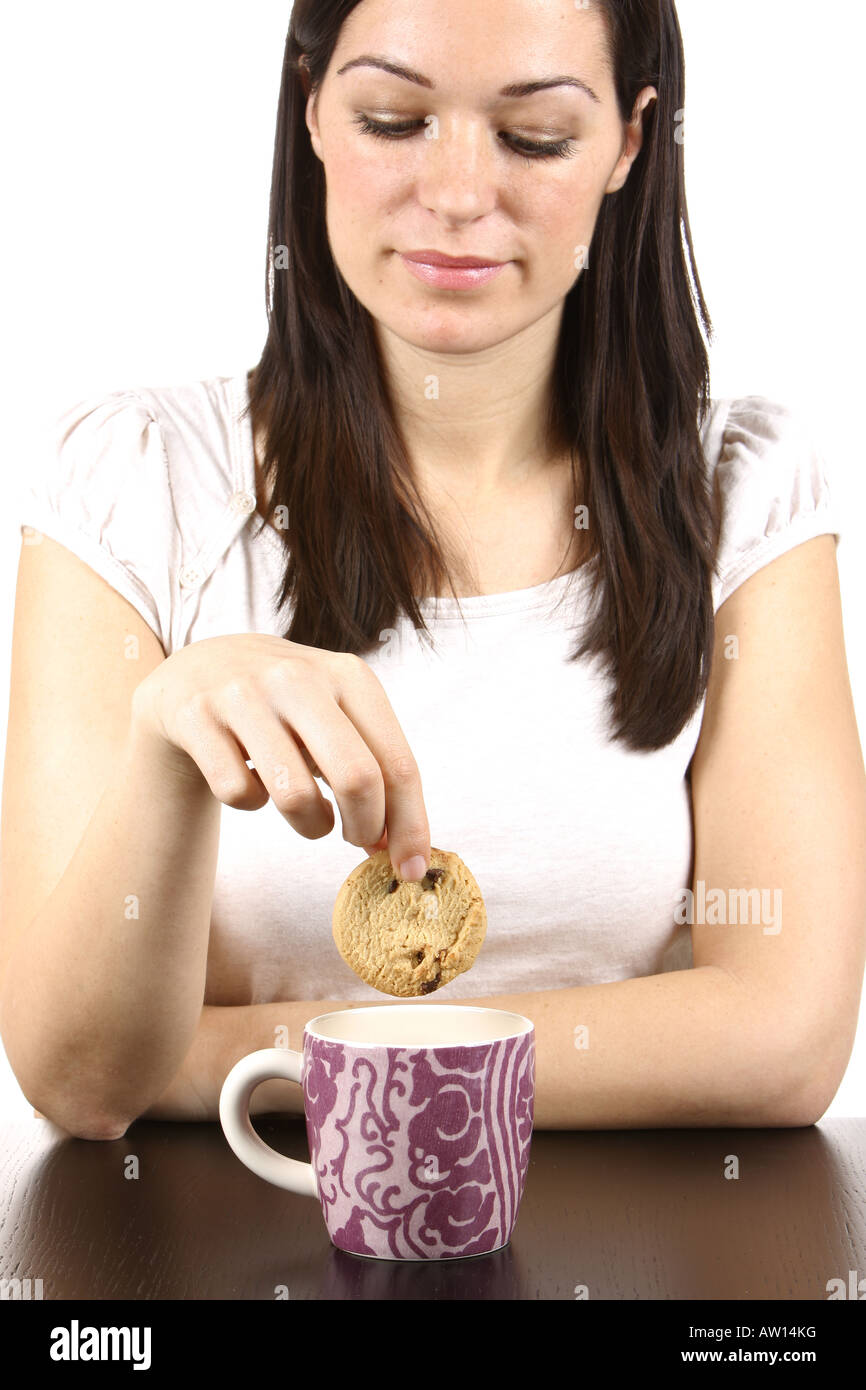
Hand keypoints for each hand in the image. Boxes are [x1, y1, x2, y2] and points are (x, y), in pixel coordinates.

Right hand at [130, 635, 429, 879]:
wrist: (199, 668)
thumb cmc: (285, 707)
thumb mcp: (335, 718)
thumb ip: (372, 772)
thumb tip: (401, 847)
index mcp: (349, 675)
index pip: (397, 763)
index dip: (410, 825)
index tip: (412, 868)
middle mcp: (299, 678)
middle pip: (357, 778)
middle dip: (365, 828)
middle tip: (357, 840)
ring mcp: (243, 694)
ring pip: (295, 795)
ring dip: (310, 825)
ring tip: (308, 813)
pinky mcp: (196, 716)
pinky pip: (239, 793)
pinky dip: (251, 802)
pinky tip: (252, 781)